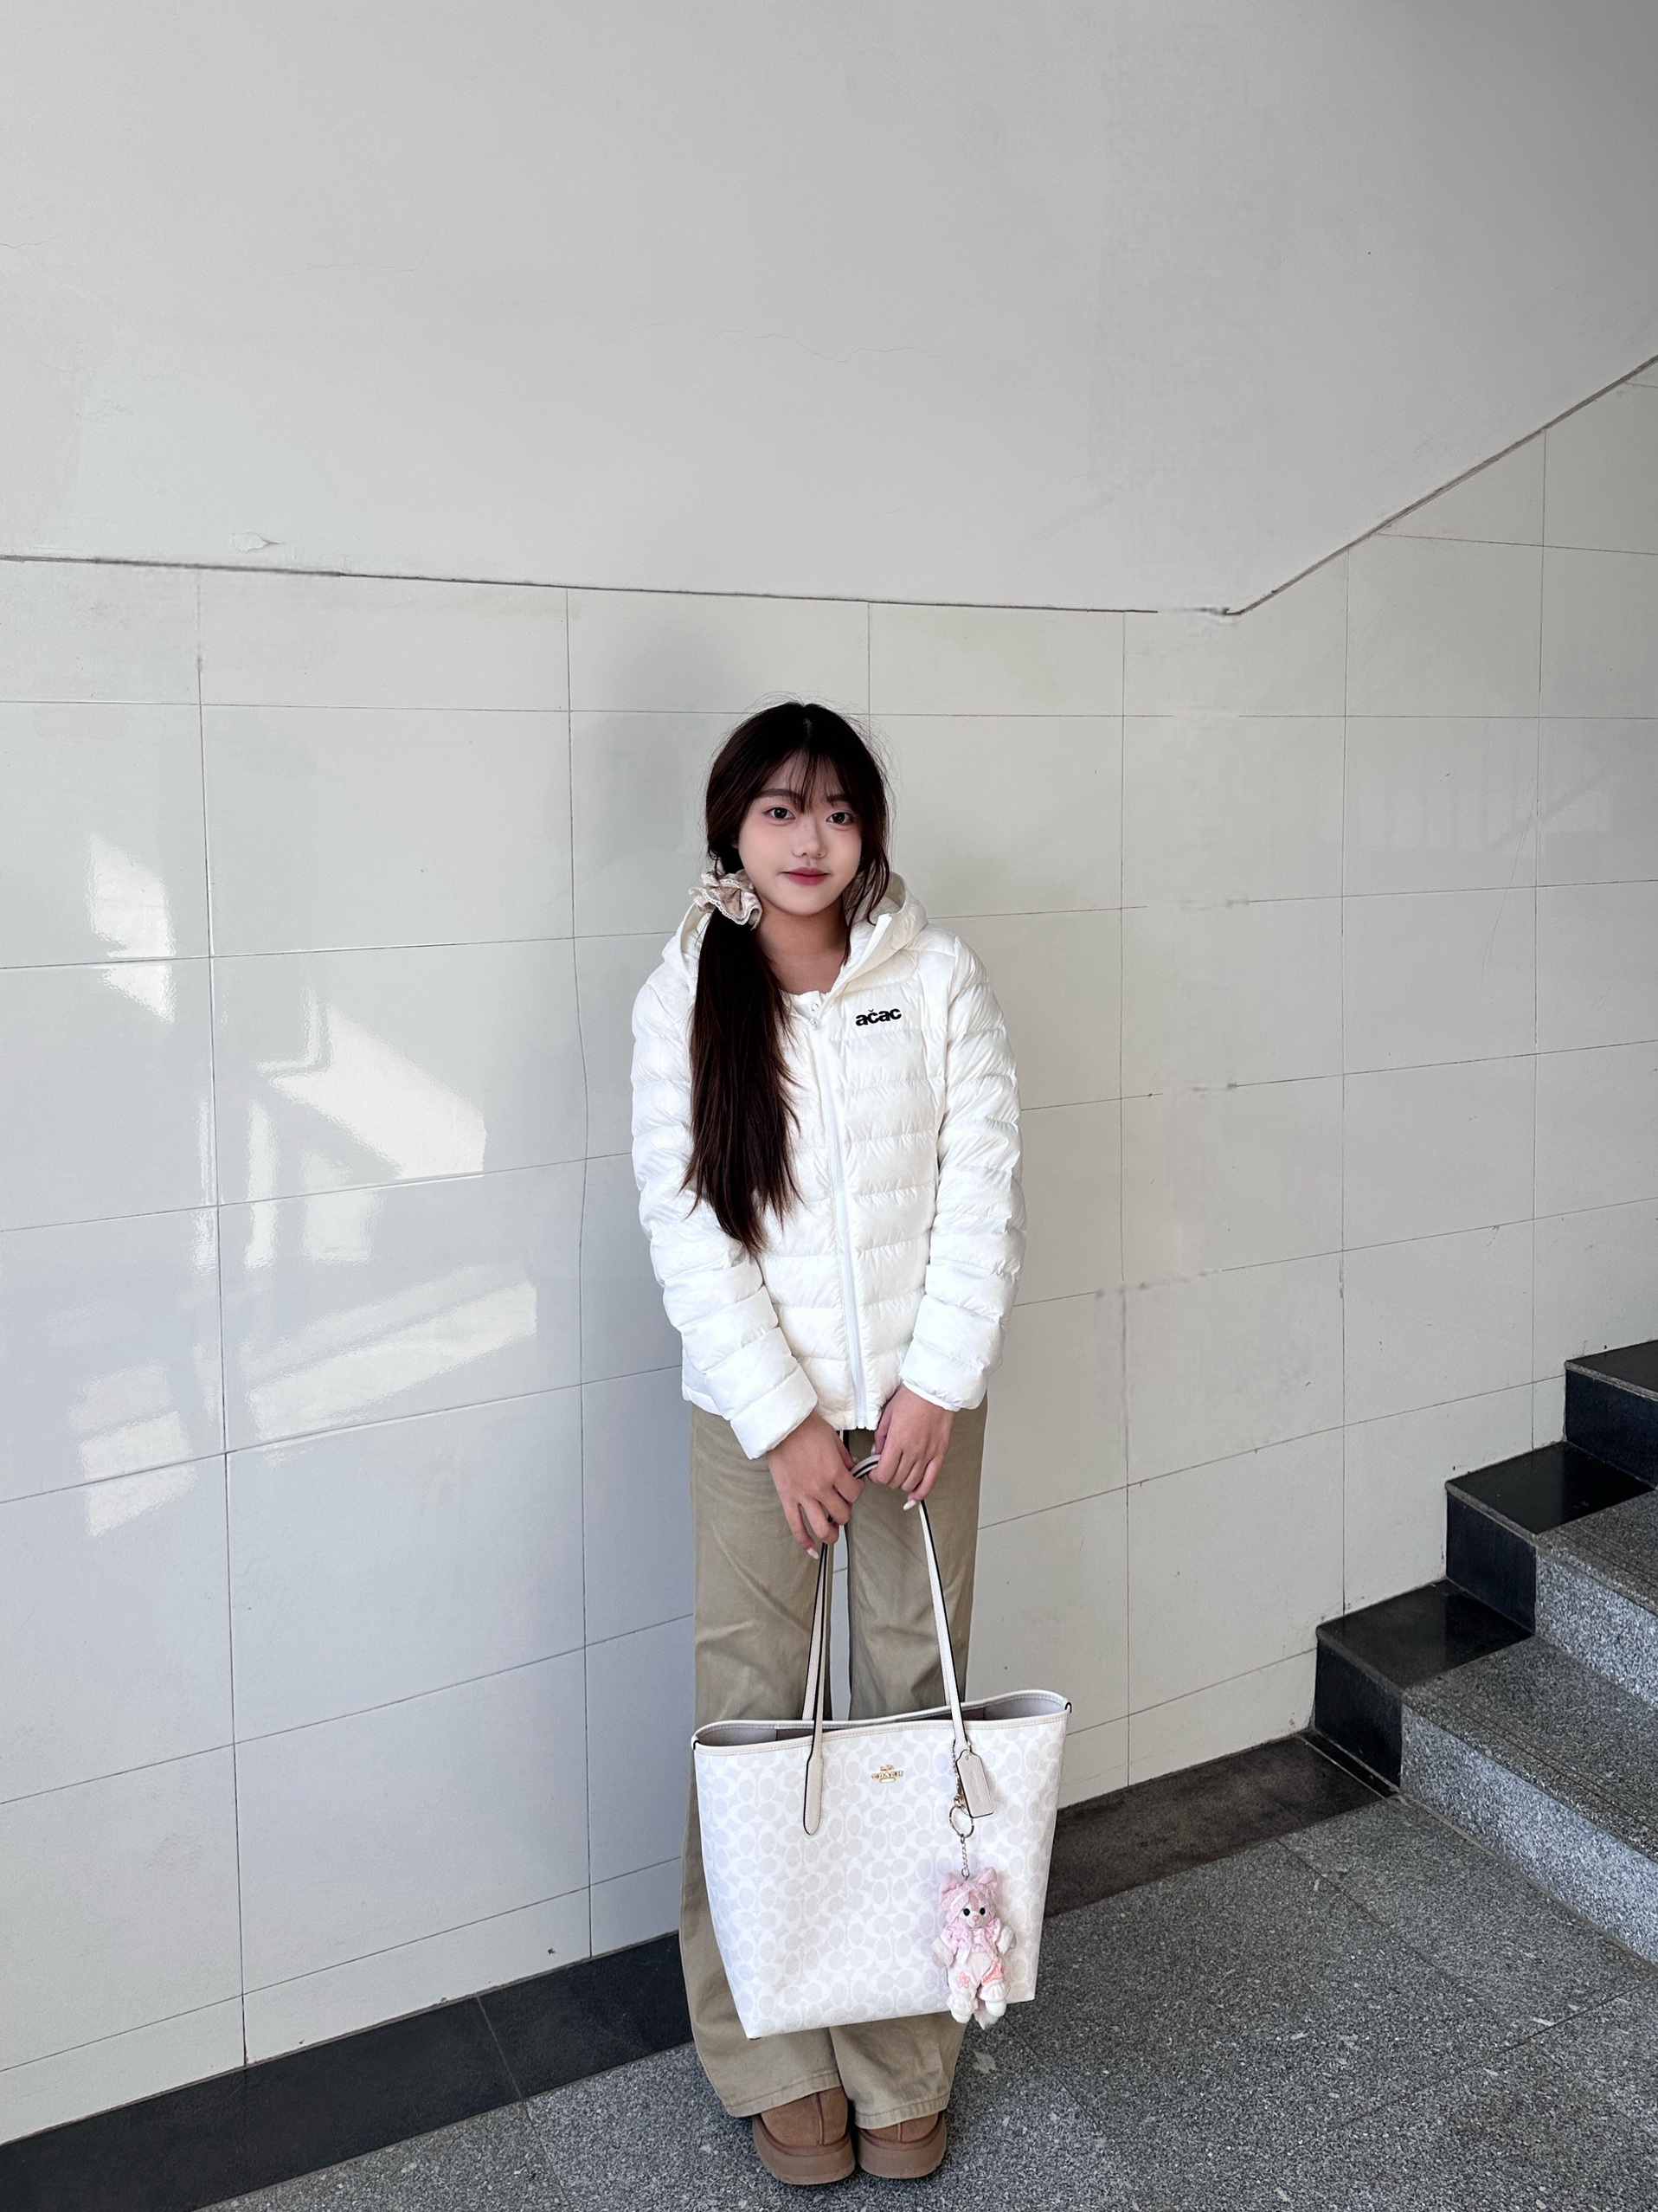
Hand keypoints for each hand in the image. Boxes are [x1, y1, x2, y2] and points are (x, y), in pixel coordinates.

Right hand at [767, 1412, 864, 1554]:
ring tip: (833, 1531)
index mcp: (834, 1472)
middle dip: (845, 1511)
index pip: (854, 1494)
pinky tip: (811, 1548)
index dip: (857, 1492)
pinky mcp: (787, 1498)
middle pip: (842, 1513)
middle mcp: (820, 1487)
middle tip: (842, 1504)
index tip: (854, 1488)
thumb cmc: (806, 1427)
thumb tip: (852, 1470)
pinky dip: (804, 1541)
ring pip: (822, 1527)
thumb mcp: (833, 1439)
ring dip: (831, 1534)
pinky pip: (796, 1526)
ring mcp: (803, 1495)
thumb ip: (845, 1459)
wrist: (781, 1424)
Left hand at [868, 1386, 953, 1502]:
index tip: (873, 1473)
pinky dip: (921, 1492)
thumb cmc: (913, 1397)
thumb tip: (877, 1453)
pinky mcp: (939, 1454)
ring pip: (911, 1483)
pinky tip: (914, 1496)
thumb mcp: (888, 1414)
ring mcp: (927, 1454)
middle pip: (896, 1480)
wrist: (935, 1390)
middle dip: (887, 1479)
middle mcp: (913, 1451)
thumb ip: (881, 1437)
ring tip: (898, 1476)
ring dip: (901, 1483)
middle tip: (885, 1471)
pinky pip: (930, 1480)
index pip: (883, 1472)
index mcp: (898, 1440)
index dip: (875, 1477)